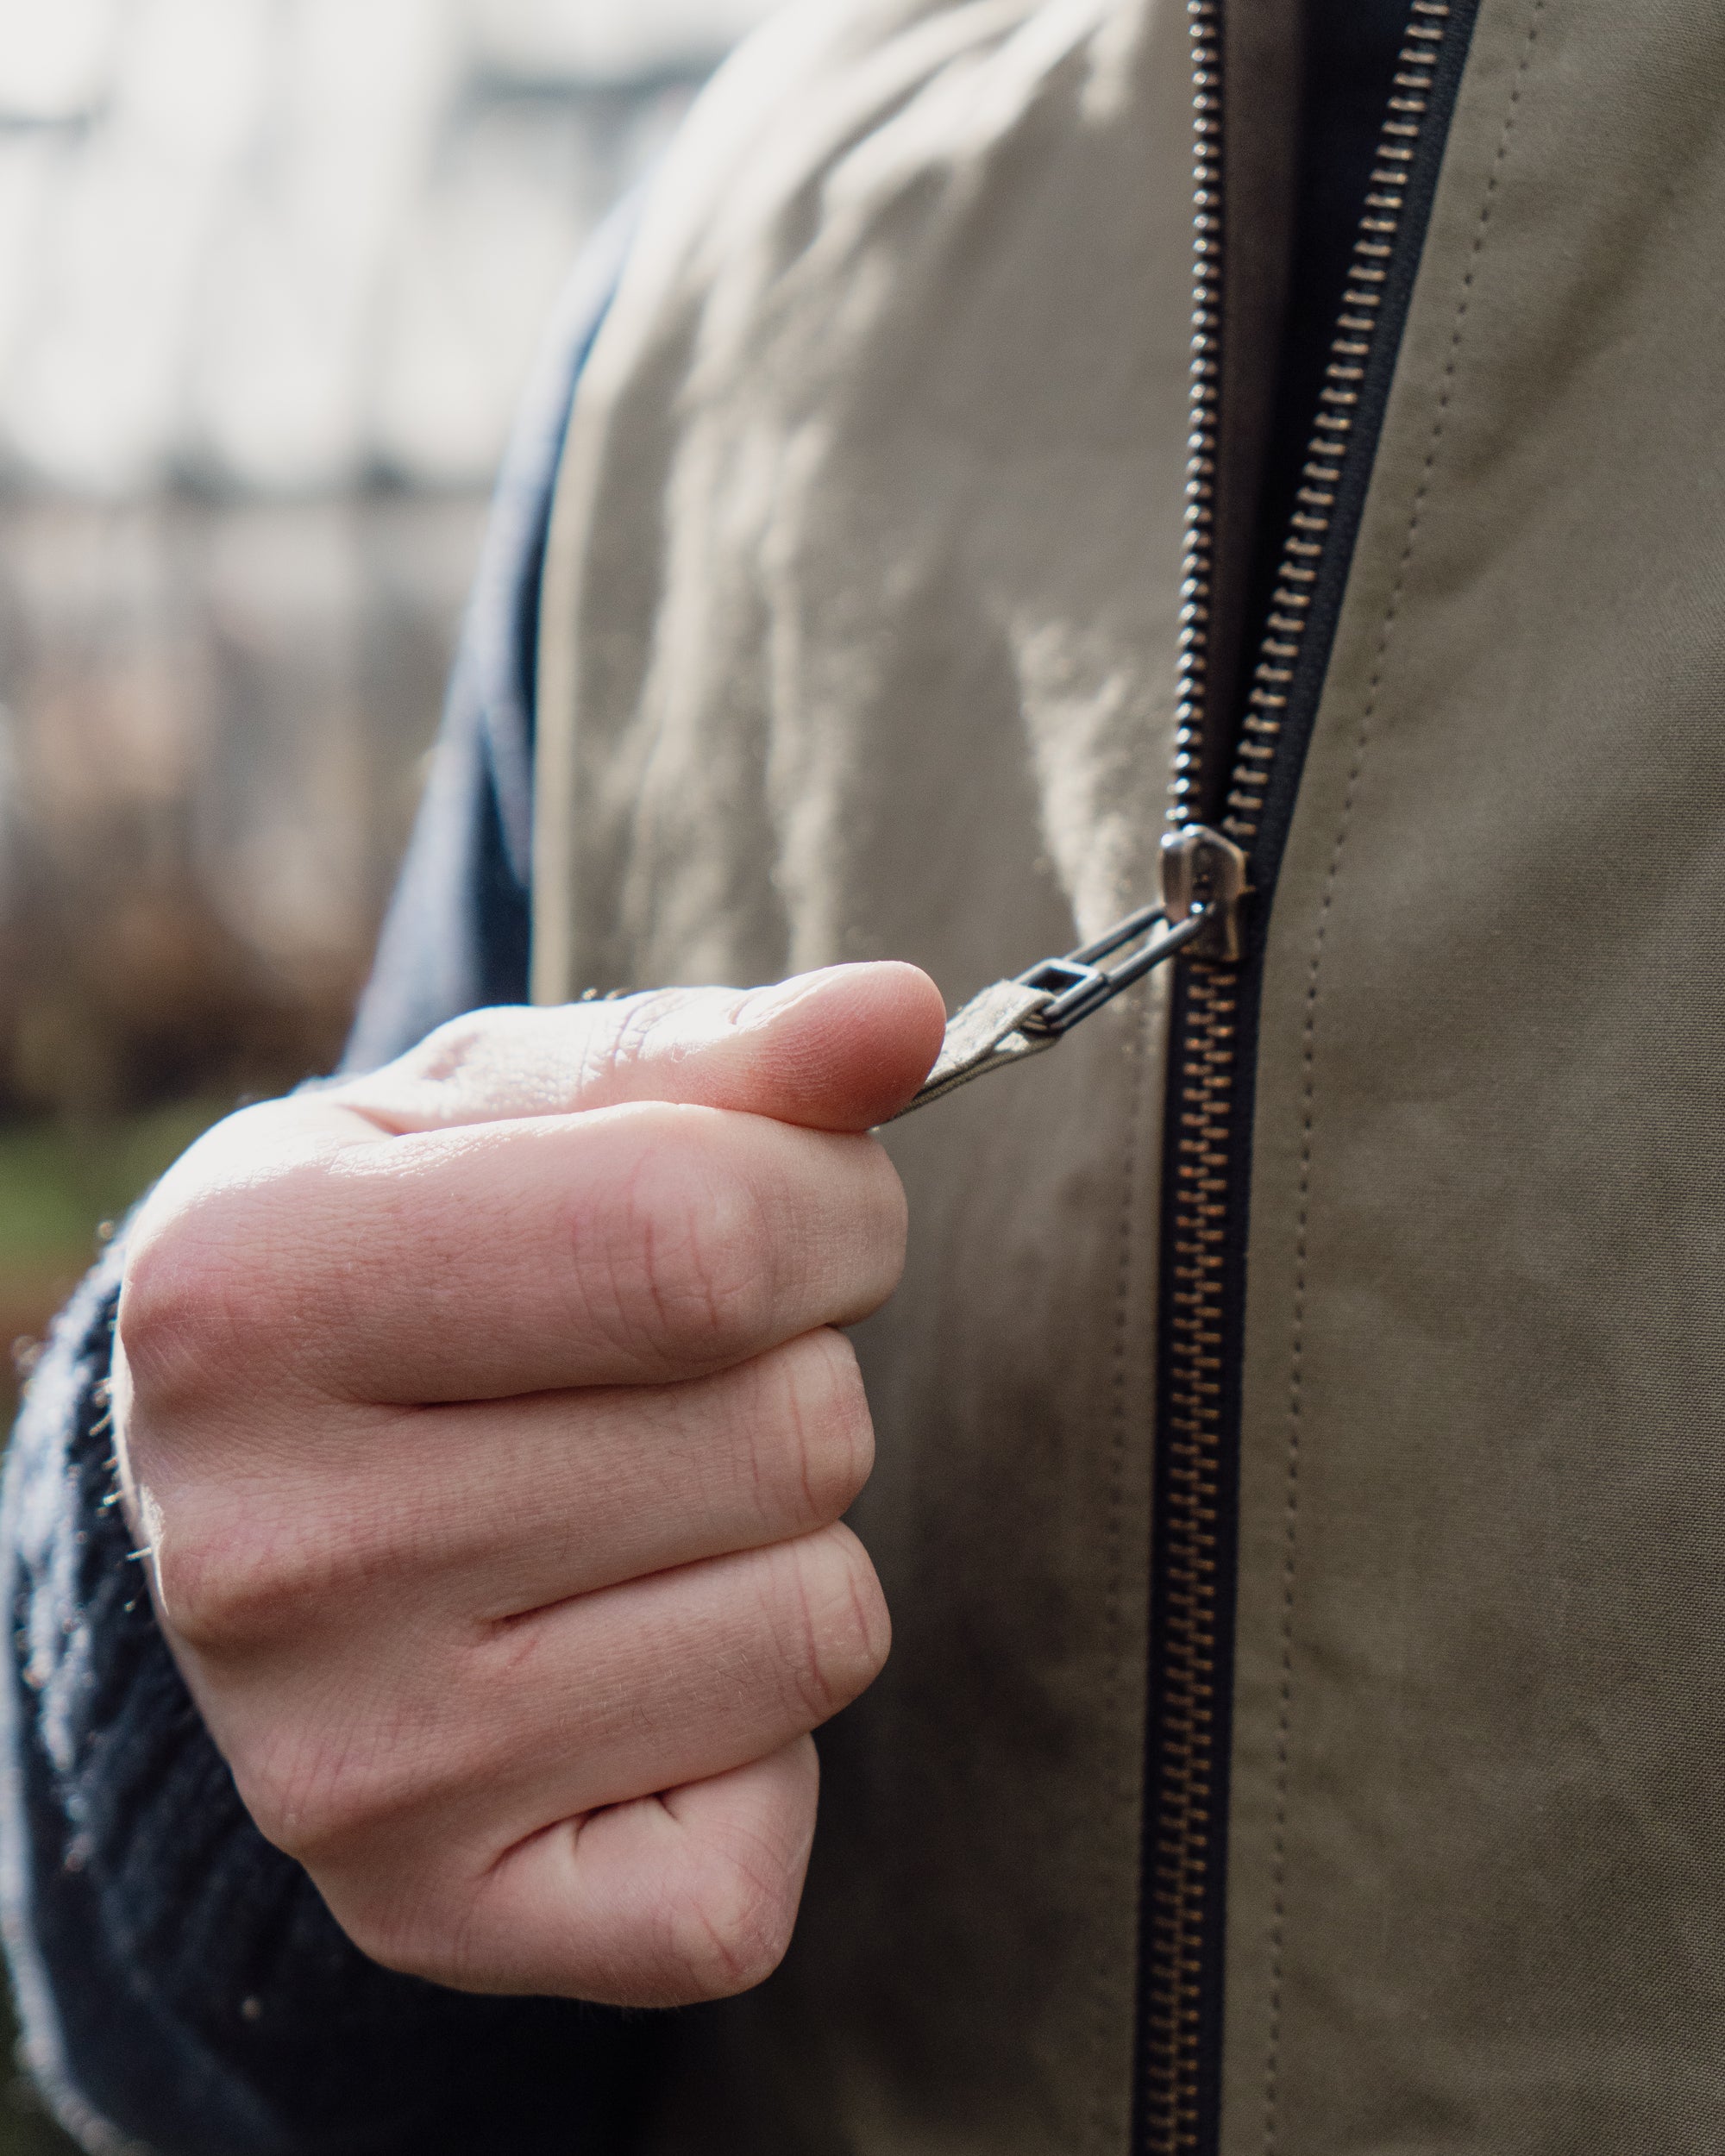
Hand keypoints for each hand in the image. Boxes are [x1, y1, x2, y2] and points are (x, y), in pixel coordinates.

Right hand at [112, 964, 944, 2005]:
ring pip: (819, 1626)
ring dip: (783, 1549)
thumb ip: (710, 1056)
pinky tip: (614, 1676)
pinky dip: (749, 1751)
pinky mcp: (431, 1916)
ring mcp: (348, 1768)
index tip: (799, 1214)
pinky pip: (760, 1854)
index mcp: (255, 1293)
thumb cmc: (411, 1260)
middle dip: (802, 1373)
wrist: (254, 1505)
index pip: (707, 1238)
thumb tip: (901, 1015)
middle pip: (795, 1436)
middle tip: (668, 1379)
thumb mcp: (505, 1111)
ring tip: (623, 1517)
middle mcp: (269, 1554)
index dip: (831, 1208)